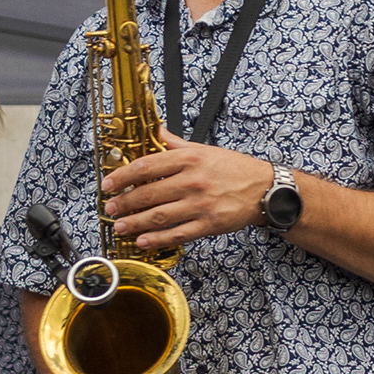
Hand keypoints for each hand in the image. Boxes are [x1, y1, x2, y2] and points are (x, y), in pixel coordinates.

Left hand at [99, 142, 279, 251]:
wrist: (265, 189)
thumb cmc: (234, 168)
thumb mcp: (204, 149)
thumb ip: (175, 144)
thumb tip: (155, 131)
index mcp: (189, 159)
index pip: (147, 166)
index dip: (123, 176)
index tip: (109, 183)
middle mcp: (193, 181)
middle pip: (149, 193)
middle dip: (125, 202)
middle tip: (110, 208)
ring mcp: (201, 204)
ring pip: (160, 215)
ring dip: (135, 222)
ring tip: (120, 226)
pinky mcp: (209, 224)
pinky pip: (178, 234)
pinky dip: (158, 239)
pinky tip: (143, 241)